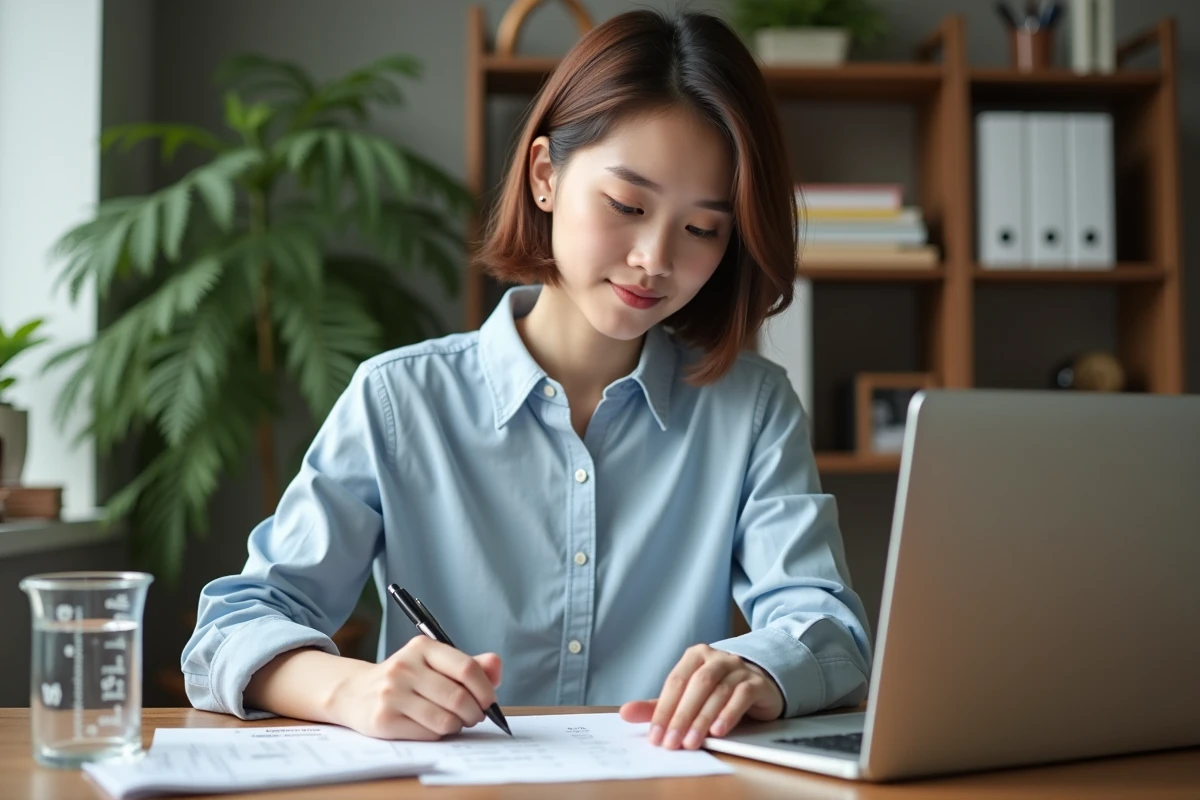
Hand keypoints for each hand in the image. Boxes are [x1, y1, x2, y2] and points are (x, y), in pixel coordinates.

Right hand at [328, 636, 501, 739]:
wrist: (355, 692)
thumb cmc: (405, 678)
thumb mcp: (434, 664)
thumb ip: (469, 665)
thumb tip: (497, 667)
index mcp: (422, 648)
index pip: (467, 668)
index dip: (485, 689)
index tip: (490, 700)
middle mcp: (405, 667)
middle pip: (459, 698)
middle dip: (475, 713)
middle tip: (475, 716)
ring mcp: (392, 694)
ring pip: (446, 720)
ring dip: (458, 725)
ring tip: (455, 721)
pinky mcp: (384, 719)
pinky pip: (428, 734)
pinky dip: (439, 734)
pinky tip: (432, 726)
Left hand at [619, 644, 782, 749]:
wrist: (759, 684)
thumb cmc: (717, 691)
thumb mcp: (687, 697)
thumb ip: (658, 706)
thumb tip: (625, 712)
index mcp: (695, 656)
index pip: (675, 682)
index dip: (663, 710)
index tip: (655, 737)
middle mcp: (717, 658)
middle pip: (696, 685)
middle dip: (681, 716)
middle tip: (671, 743)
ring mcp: (738, 668)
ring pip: (718, 691)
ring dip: (702, 719)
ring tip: (691, 742)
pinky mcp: (757, 683)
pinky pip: (742, 696)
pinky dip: (729, 713)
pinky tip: (718, 731)